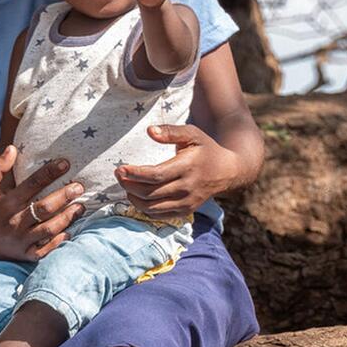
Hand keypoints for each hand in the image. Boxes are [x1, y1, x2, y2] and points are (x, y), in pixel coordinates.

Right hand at [0, 145, 84, 263]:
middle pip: (45, 207)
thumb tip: (12, 148)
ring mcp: (20, 242)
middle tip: (79, 186)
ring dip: (67, 217)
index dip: (50, 172)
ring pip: (49, 229)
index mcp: (5, 204)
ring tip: (81, 207)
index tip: (65, 163)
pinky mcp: (23, 256)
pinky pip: (46, 249)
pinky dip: (59, 241)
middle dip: (65, 195)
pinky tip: (70, 231)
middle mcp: (14, 223)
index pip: (32, 185)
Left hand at [114, 124, 239, 219]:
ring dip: (133, 198)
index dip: (135, 174)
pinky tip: (137, 197)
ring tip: (126, 186)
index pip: (156, 175)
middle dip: (129, 185)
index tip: (120, 168)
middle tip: (119, 175)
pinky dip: (144, 209)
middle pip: (150, 193)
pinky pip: (158, 215)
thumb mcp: (192, 134)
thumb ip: (171, 131)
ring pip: (151, 208)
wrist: (227, 171)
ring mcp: (186, 202)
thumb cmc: (205, 149)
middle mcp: (187, 188)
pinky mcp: (185, 211)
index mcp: (188, 167)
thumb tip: (149, 131)